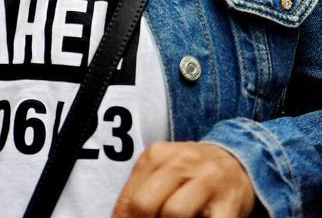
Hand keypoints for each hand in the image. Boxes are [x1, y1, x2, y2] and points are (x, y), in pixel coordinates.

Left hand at [112, 141, 254, 217]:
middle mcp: (181, 162)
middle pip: (145, 203)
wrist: (238, 161)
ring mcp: (207, 181)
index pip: (130, 198)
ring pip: (174, 213)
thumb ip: (140, 192)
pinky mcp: (229, 202)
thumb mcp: (163, 171)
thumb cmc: (192, 173)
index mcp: (158, 155)